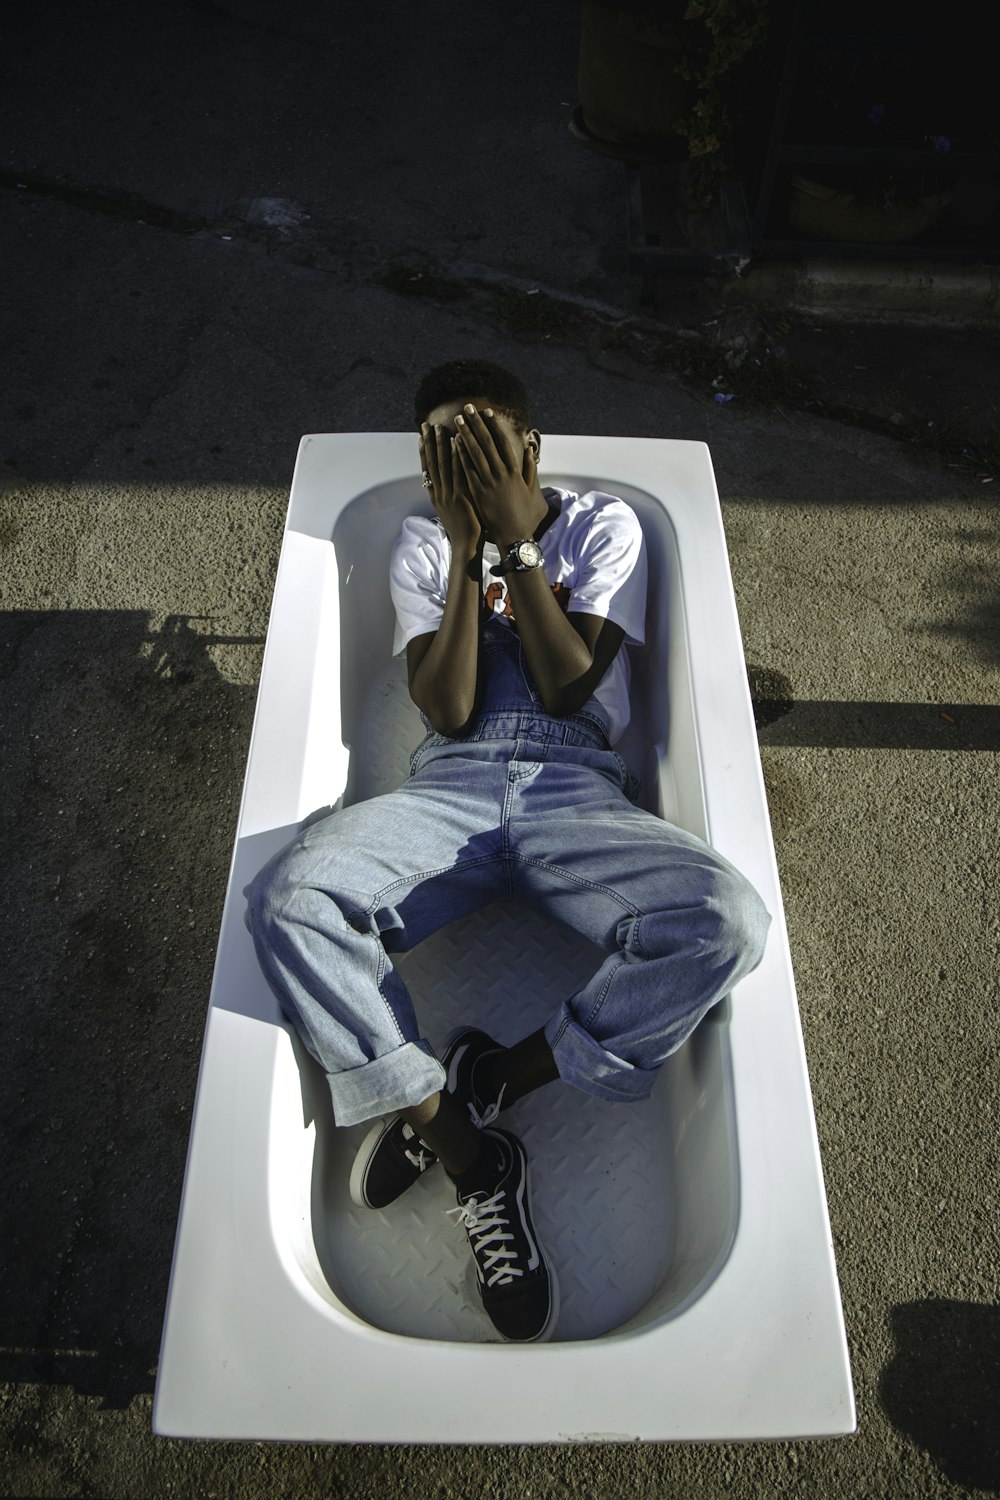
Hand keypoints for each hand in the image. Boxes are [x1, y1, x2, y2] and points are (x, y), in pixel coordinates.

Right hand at [419, 422, 481, 550]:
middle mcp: (439, 493)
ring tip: (440, 427)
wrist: (465, 547)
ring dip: (441, 444)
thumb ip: (449, 497)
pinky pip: (458, 472)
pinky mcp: (460, 497)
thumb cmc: (463, 531)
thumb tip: (448, 487)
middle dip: (429, 442)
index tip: (421, 436)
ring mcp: (448, 494)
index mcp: (436, 496)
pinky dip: (456, 457)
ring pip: (442, 465)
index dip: (423, 451)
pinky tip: (457, 443)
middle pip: (432, 463)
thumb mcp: (451, 512)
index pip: (427, 469)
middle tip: (427, 424)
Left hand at [452, 406, 542, 544]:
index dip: (494, 426)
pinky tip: (454, 444)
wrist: (515, 536)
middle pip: (486, 443)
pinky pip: (468, 471)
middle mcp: (501, 473)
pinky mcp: (478, 493)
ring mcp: (489, 483)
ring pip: (475, 454)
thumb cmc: (524, 515)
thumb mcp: (532, 490)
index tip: (487, 412)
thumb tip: (530, 449)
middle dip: (476, 424)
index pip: (502, 442)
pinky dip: (461, 456)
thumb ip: (530, 468)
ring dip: (466, 435)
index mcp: (514, 471)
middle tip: (467, 408)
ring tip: (457, 420)